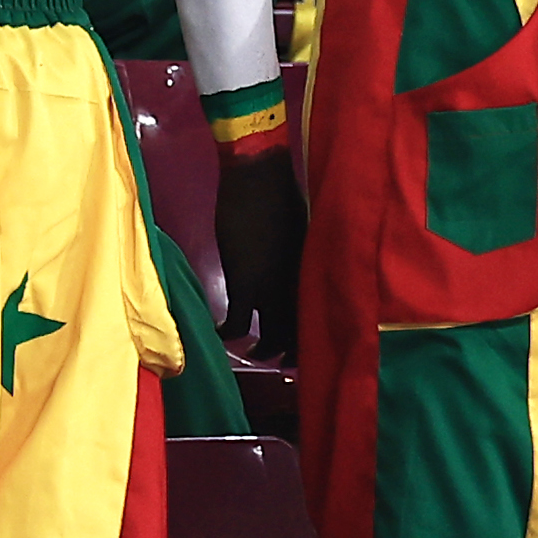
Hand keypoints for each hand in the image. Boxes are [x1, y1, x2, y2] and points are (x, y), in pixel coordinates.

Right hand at [216, 145, 308, 353]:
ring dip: (262, 349)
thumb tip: (295, 267)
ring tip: (253, 353)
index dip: (312, 333)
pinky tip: (220, 333)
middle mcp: (297, 284)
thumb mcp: (301, 230)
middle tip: (281, 360)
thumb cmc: (279, 195)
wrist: (258, 177)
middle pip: (299, 331)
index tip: (305, 345)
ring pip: (273, 335)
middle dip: (291, 350)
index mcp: (311, 270)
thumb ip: (299, 255)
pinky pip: (238, 324)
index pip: (317, 313)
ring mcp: (272, 286)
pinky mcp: (245, 282)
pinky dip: (229, 334)